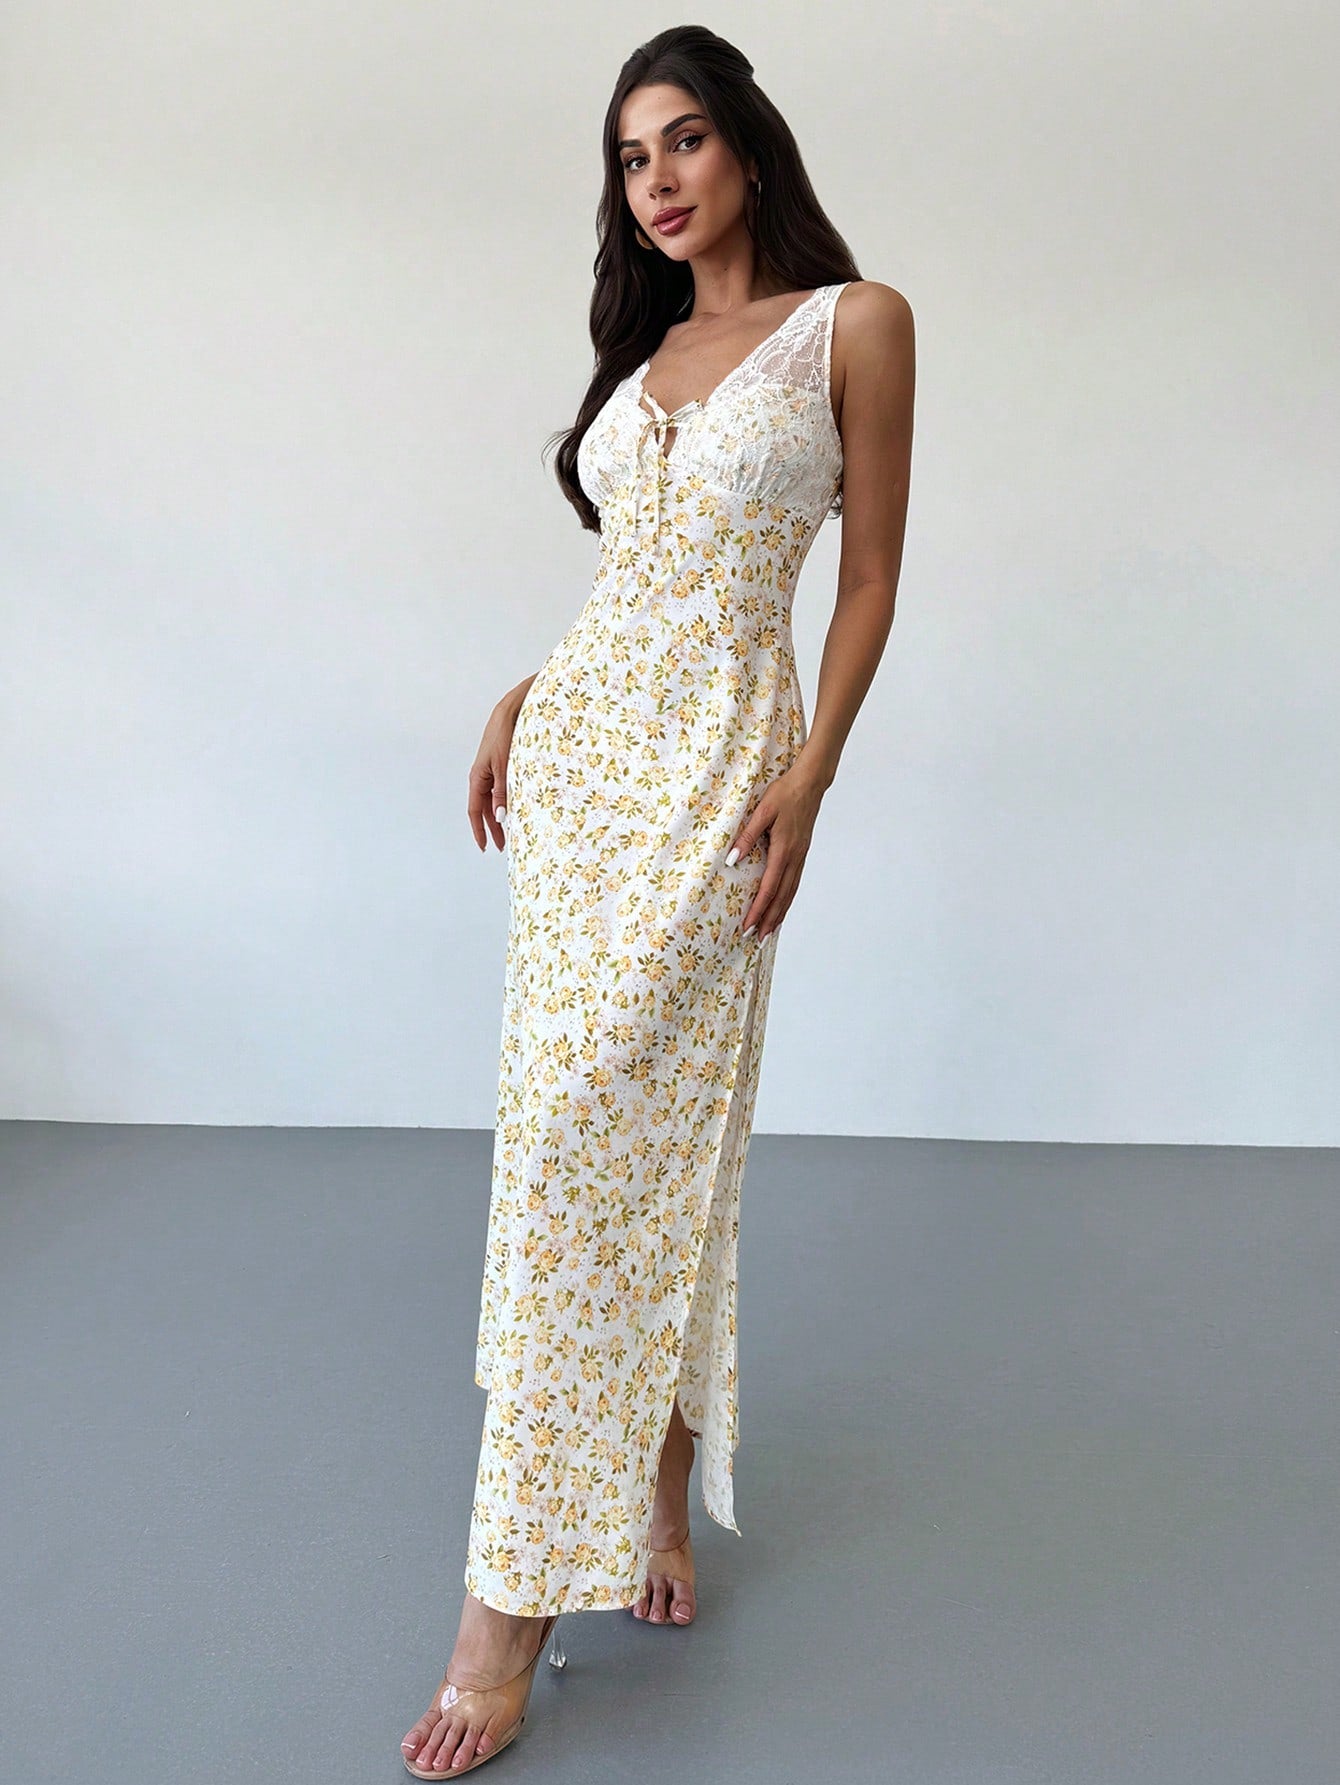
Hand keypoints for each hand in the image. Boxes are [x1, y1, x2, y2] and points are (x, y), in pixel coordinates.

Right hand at [468, 693, 524, 852]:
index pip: (475, 811)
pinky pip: (500, 791)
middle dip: (493, 829)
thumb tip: (500, 817)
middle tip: (503, 846)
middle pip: (485, 810)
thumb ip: (502, 793)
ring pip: (493, 801)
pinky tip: (515, 810)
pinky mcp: (500, 767)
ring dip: (500, 817)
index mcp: (477, 778)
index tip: (485, 847)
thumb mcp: (504, 768)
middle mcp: (481, 777)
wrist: (509, 713)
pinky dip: (506, 803)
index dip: (479, 831)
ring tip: (511, 832)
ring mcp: (490, 772)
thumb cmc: (504, 736)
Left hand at [727, 764, 825, 938]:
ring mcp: (800, 856)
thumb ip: (747, 836)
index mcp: (783, 850)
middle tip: (756, 939)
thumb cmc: (784, 794)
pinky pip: (794, 883)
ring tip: (768, 932)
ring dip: (779, 914)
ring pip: (790, 892)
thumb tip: (732, 860)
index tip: (747, 926)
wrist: (810, 783)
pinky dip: (787, 899)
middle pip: (781, 897)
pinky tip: (782, 906)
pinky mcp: (802, 853)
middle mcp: (794, 858)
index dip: (758, 910)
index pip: (768, 888)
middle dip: (768, 920)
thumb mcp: (762, 812)